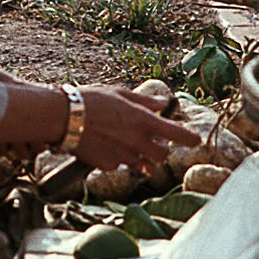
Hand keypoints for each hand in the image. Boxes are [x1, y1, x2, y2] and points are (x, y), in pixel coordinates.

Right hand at [72, 83, 200, 173]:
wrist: (63, 117)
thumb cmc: (90, 99)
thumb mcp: (119, 93)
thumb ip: (144, 101)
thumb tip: (162, 103)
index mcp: (142, 120)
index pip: (175, 132)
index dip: (189, 138)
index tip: (196, 140)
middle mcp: (136, 140)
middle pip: (162, 155)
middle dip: (160, 150)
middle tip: (151, 141)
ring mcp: (123, 155)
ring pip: (141, 162)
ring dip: (138, 155)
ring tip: (123, 140)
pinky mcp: (108, 165)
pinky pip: (119, 165)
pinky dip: (117, 158)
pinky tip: (104, 145)